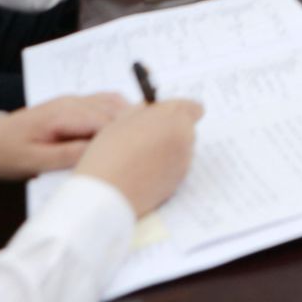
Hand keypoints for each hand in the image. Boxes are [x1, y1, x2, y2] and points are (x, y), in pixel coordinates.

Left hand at [0, 94, 130, 179]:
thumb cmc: (9, 154)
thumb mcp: (35, 162)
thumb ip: (67, 155)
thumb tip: (100, 153)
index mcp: (64, 114)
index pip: (105, 122)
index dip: (123, 138)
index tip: (136, 156)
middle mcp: (74, 101)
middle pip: (114, 109)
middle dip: (130, 128)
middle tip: (145, 151)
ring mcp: (75, 100)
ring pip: (114, 102)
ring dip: (127, 119)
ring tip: (138, 142)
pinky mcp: (76, 104)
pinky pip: (106, 102)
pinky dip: (119, 113)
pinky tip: (123, 132)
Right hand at [71, 100, 203, 217]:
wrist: (107, 192)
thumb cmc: (111, 152)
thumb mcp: (123, 118)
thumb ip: (145, 109)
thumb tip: (153, 109)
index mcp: (176, 119)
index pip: (193, 108)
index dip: (177, 111)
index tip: (163, 115)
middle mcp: (186, 141)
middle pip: (185, 129)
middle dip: (170, 130)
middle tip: (144, 136)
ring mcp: (183, 164)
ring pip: (180, 149)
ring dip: (166, 149)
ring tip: (138, 156)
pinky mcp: (177, 183)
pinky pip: (174, 168)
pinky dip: (163, 167)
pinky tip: (141, 171)